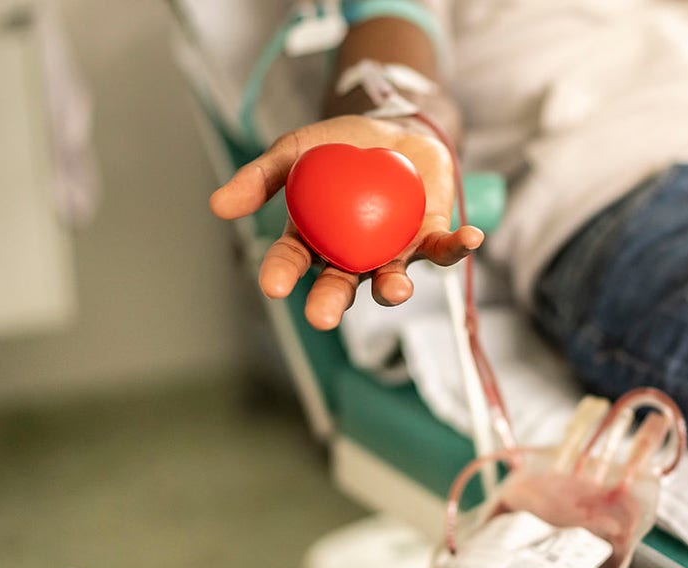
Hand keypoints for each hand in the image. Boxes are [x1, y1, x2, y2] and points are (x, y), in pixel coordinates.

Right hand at [209, 115, 482, 329]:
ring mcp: (392, 253)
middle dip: (331, 303)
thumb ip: (261, 176)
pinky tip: (470, 240)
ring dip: (393, 289)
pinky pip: (443, 250)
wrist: (395, 129)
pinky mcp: (429, 238)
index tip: (273, 286)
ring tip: (394, 289)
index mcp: (313, 241)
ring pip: (391, 280)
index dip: (282, 275)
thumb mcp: (296, 149)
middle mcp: (352, 257)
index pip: (291, 262)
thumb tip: (217, 205)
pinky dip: (458, 247)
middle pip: (339, 286)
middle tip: (321, 318)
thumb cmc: (341, 145)